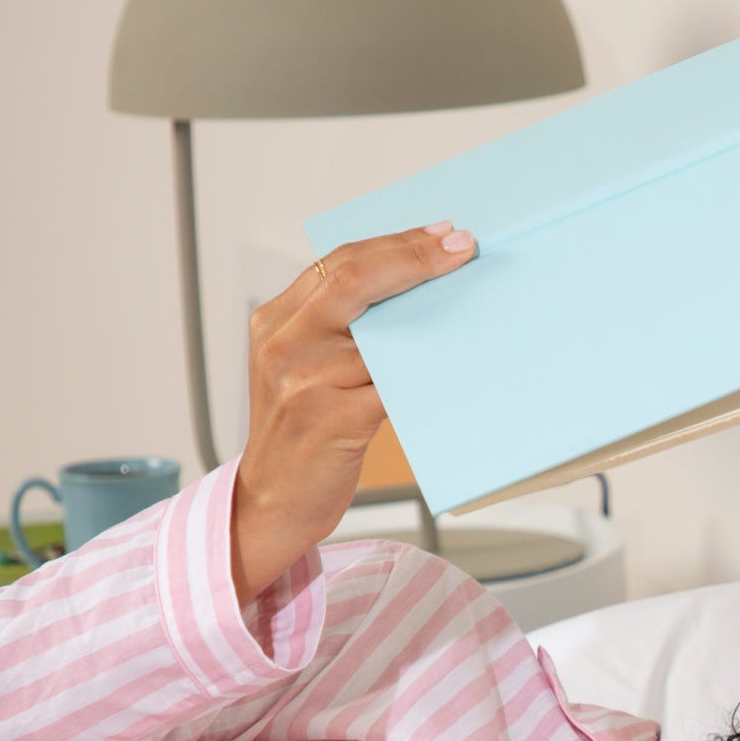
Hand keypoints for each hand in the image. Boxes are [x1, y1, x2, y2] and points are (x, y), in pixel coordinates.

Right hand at [230, 223, 475, 607]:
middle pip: (357, 279)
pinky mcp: (334, 418)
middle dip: (416, 257)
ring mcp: (306, 380)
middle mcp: (284, 343)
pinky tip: (455, 363)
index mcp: (274, 322)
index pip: (338, 264)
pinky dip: (426, 372)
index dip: (395, 244)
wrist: (271, 505)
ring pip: (382, 333)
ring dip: (431, 314)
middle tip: (463, 247)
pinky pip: (394, 385)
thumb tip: (412, 296)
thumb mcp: (301, 372)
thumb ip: (337, 332)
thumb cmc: (300, 440)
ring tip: (468, 298)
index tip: (442, 234)